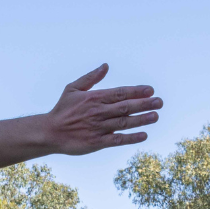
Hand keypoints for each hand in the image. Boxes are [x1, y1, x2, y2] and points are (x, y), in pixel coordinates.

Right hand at [42, 64, 160, 154]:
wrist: (49, 132)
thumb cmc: (62, 109)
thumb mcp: (73, 88)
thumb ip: (91, 78)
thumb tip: (106, 66)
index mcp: (94, 98)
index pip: (119, 93)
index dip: (136, 91)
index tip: (150, 90)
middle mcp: (98, 112)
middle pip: (125, 107)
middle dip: (144, 104)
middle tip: (160, 102)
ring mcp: (98, 128)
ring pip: (124, 122)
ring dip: (141, 119)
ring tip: (156, 116)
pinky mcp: (96, 143)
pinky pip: (117, 140)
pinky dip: (131, 138)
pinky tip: (144, 135)